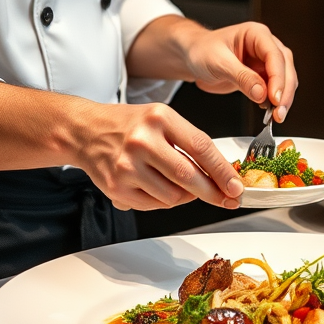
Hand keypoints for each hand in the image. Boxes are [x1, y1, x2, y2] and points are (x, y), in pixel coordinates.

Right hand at [75, 101, 244, 211]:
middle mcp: (142, 140)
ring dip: (185, 197)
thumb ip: (189, 143)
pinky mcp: (117, 187)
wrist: (87, 131)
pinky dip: (164, 202)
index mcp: (160, 118)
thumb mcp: (163, 119)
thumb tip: (220, 174)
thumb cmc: (130, 124)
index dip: (223, 171)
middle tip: (226, 199)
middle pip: (188, 176)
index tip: (236, 186)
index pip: (200, 147)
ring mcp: (127, 166)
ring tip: (179, 185)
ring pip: (172, 197)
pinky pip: (153, 205)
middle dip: (212, 192)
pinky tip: (158, 188)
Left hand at [127, 17, 298, 121]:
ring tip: (276, 116)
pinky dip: (275, 102)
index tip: (276, 97)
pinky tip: (269, 112)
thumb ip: (241, 77)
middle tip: (279, 112)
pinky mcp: (261, 76)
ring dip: (283, 99)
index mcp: (256, 34)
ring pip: (285, 79)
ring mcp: (265, 61)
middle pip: (285, 68)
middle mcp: (265, 46)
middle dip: (284, 91)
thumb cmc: (202, 50)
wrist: (192, 56)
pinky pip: (275, 89)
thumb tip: (261, 93)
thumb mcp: (218, 62)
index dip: (278, 77)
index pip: (275, 55)